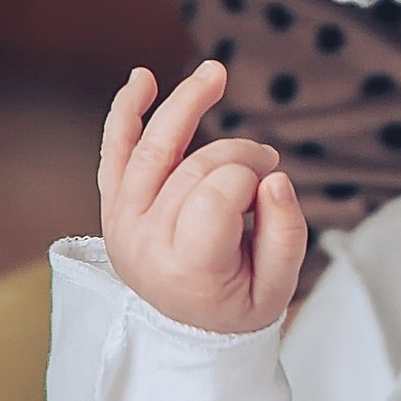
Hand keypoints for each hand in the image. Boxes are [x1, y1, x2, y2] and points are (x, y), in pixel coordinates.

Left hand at [99, 61, 306, 335]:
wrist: (186, 327)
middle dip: (241, 154)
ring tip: (216, 73)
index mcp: (185, 268)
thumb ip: (286, 234)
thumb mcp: (278, 289)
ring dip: (185, 102)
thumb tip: (275, 178)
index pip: (218, 194)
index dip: (252, 178)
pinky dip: (126, 111)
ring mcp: (122, 219)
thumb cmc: (237, 305)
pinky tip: (142, 79)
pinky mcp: (114, 203)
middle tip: (267, 164)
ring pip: (153, 145)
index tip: (273, 185)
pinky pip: (115, 149)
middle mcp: (143, 242)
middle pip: (195, 167)